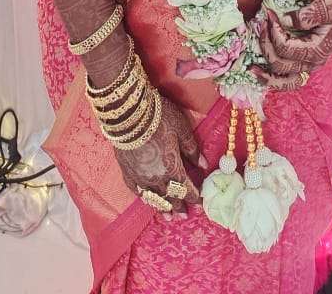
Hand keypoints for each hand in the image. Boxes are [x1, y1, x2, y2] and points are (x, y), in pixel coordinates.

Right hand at [114, 96, 203, 217]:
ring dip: (162, 208)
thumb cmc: (159, 117)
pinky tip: (147, 200)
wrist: (128, 114)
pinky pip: (137, 190)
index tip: (200, 205)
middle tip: (185, 217)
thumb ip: (192, 149)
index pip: (186, 188)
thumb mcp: (181, 129)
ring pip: (154, 198)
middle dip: (179, 207)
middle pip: (170, 197)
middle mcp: (156, 178)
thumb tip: (204, 165)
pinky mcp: (127, 172)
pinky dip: (144, 198)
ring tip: (168, 217)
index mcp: (172, 168)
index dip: (194, 197)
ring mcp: (140, 177)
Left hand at [252, 0, 331, 89]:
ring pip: (284, 81)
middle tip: (260, 25)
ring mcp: (310, 65)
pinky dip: (274, 78)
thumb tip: (286, 19)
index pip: (286, 48)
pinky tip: (262, 72)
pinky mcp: (306, 62)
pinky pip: (288, 78)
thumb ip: (309, 13)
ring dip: (266, 74)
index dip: (273, 32)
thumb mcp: (327, 4)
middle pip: (280, 64)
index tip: (269, 13)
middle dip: (265, 45)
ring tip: (251, 68)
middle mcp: (314, 62)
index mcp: (318, 49)